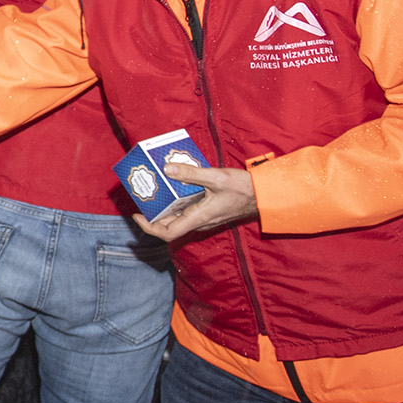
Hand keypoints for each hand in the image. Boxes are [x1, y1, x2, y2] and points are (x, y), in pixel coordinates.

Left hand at [135, 159, 258, 242]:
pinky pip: (188, 210)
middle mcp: (199, 222)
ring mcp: (205, 218)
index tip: (138, 215)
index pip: (167, 233)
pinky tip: (177, 185)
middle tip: (144, 197)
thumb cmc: (244, 189)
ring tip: (156, 189)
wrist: (265, 195)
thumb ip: (191, 174)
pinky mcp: (210, 212)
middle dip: (154, 214)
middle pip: (170, 225)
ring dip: (166, 207)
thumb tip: (167, 169)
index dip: (149, 227)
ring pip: (179, 217)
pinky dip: (178, 201)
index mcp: (198, 218)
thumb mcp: (216, 177)